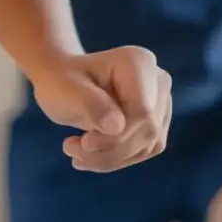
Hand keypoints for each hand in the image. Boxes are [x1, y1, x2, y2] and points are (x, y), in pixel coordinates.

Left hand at [31, 47, 171, 172]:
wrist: (62, 81)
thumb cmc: (61, 80)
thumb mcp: (65, 91)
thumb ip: (91, 105)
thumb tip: (116, 127)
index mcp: (139, 62)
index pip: (142, 111)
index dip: (117, 135)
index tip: (84, 142)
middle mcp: (158, 80)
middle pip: (147, 130)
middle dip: (109, 149)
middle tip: (70, 148)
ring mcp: (161, 103)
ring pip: (147, 145)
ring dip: (109, 157)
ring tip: (74, 150)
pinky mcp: (157, 124)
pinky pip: (143, 151)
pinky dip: (114, 159)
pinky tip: (88, 154)